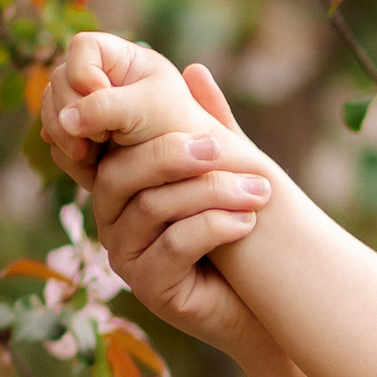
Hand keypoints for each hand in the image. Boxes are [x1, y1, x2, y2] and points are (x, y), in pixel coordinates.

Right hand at [49, 32, 281, 351]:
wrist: (263, 306)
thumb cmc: (240, 237)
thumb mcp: (225, 173)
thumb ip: (209, 127)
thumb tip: (194, 70)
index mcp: (123, 188)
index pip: (117, 149)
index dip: (152, 135)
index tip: (209, 134)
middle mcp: (113, 221)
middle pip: (122, 174)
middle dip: (174, 156)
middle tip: (223, 149)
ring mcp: (126, 257)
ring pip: (154, 208)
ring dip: (211, 193)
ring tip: (258, 191)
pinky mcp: (148, 288)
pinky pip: (174, 244)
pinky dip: (214, 226)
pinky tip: (247, 222)